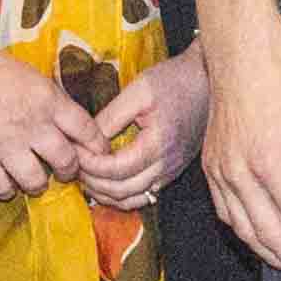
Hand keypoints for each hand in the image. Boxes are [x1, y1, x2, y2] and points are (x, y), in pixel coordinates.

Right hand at [0, 37, 103, 203]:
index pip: (86, 130)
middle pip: (66, 160)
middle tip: (65, 170)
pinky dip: (5, 189)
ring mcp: (5, 144)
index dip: (96, 146)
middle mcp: (32, 125)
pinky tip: (5, 183)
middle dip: (69, 170)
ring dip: (38, 183)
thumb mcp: (29, 75)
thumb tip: (68, 121)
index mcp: (47, 100)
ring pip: (36, 181)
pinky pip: (1, 188)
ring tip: (34, 180)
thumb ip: (49, 100)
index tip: (98, 154)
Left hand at [85, 42, 211, 211]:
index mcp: (158, 143)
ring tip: (86, 176)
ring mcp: (171, 171)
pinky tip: (107, 184)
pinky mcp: (172, 171)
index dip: (89, 164)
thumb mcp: (139, 89)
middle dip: (91, 181)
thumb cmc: (175, 81)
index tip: (73, 151)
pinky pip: (144, 195)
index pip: (116, 169)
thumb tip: (86, 138)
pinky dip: (122, 196)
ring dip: (104, 193)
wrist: (207, 82)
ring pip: (132, 199)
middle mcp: (166, 164)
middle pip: (121, 190)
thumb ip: (112, 115)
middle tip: (73, 165)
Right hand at [206, 41, 280, 280]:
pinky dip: (247, 235)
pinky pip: (227, 215)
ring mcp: (220, 173)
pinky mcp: (210, 169)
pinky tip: (264, 242)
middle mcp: (240, 173)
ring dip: (271, 256)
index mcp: (271, 162)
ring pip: (245, 231)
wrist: (243, 60)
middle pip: (270, 236)